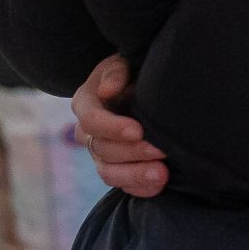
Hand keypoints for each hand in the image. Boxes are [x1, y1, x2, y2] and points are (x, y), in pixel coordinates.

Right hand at [72, 54, 167, 197]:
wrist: (143, 86)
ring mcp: (101, 154)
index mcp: (86, 103)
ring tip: (162, 173)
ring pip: (109, 173)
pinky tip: (160, 183)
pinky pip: (123, 186)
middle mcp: (89, 132)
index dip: (111, 127)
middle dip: (133, 151)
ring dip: (136, 175)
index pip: (90, 120)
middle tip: (161, 149)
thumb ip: (116, 72)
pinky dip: (141, 187)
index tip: (137, 130)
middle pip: (102, 149)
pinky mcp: (117, 169)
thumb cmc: (133, 70)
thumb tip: (107, 90)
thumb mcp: (124, 62)